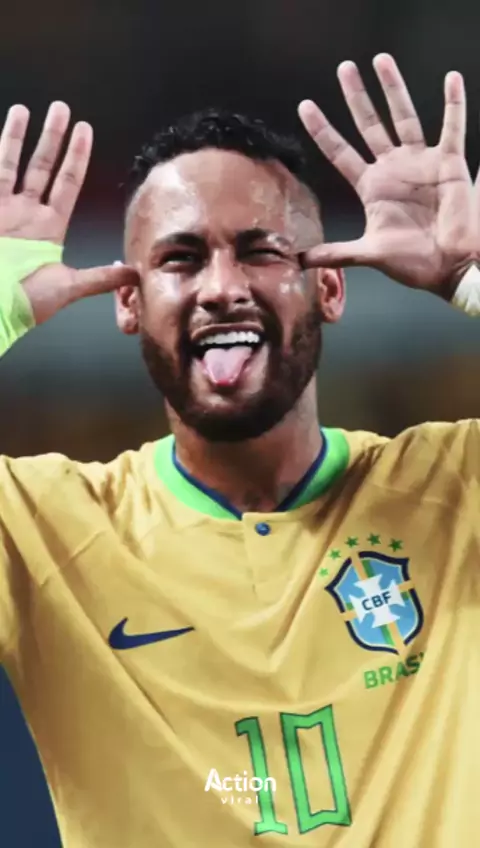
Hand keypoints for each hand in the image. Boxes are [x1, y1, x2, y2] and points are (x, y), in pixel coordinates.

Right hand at [0, 102, 137, 322]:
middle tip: (61, 108)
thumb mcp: (69, 287)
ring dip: (17, 136)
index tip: (85, 131)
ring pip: (11, 163)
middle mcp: (26, 213)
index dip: (77, 156)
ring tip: (24, 109)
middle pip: (41, 166)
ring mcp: (3, 210)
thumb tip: (136, 273)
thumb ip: (102, 278)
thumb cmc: (26, 301)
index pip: (67, 182)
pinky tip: (2, 130)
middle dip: (52, 137)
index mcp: (48, 227)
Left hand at [298, 54, 477, 295]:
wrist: (449, 266)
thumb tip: (299, 261)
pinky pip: (452, 128)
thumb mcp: (369, 254)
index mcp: (371, 187)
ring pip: (404, 117)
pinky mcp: (448, 164)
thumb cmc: (412, 262)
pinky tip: (452, 79)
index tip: (305, 106)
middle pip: (369, 125)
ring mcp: (420, 163)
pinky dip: (453, 104)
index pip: (340, 152)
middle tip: (344, 68)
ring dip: (394, 89)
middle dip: (356, 97)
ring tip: (381, 60)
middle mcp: (392, 169)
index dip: (322, 130)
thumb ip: (336, 252)